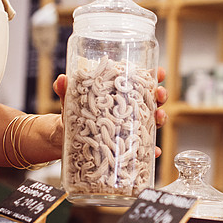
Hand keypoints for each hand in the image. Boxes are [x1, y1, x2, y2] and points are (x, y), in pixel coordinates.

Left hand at [53, 66, 167, 156]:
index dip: (153, 75)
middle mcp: (128, 111)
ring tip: (159, 117)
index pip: (140, 82)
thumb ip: (65, 90)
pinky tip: (154, 151)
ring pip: (152, 122)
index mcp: (119, 95)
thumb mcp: (69, 100)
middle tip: (159, 93)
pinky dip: (151, 151)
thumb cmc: (72, 114)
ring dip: (160, 118)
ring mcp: (129, 128)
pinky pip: (143, 149)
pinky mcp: (126, 146)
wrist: (65, 138)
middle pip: (151, 100)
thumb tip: (61, 80)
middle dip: (160, 95)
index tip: (159, 71)